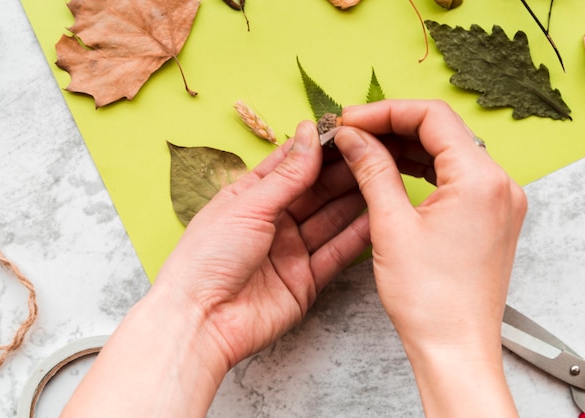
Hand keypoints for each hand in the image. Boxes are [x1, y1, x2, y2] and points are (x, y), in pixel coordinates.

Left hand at [155, 120, 369, 368]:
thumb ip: (287, 175)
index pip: (290, 166)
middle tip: (373, 152)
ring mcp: (290, 252)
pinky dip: (356, 237)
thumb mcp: (248, 206)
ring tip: (383, 177)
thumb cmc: (207, 258)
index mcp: (250, 199)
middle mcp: (273, 223)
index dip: (317, 149)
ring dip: (354, 200)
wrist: (201, 320)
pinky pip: (336, 253)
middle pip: (315, 192)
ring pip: (330, 220)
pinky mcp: (306, 281)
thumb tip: (310, 134)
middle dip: (342, 173)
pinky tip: (378, 217)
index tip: (346, 131)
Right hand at [334, 100, 525, 416]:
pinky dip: (423, 169)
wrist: (454, 348)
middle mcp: (499, 184)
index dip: (385, 112)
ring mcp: (498, 202)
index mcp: (480, 179)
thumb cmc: (429, 299)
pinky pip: (455, 178)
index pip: (431, 118)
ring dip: (406, 147)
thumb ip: (372, 170)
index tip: (351, 120)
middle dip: (393, 127)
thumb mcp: (390, 226)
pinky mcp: (490, 218)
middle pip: (442, 131)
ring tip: (366, 148)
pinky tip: (393, 170)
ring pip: (448, 153)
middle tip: (352, 132)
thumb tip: (352, 137)